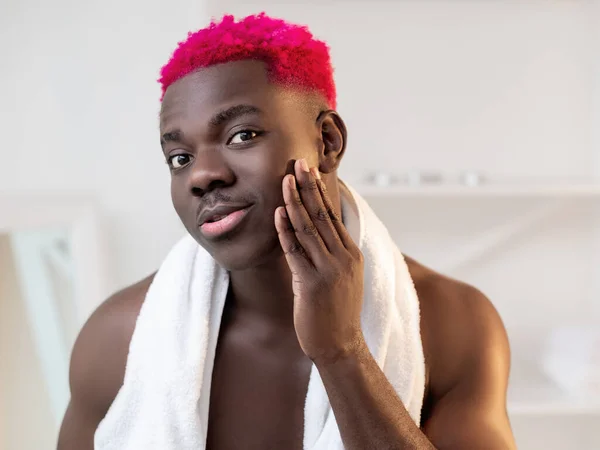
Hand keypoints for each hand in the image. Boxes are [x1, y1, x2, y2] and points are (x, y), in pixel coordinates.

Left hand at [274, 159, 365, 364]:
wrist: (341, 345)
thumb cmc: (336, 311)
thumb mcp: (340, 276)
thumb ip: (329, 252)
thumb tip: (312, 230)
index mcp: (350, 253)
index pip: (332, 214)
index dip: (318, 191)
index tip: (308, 170)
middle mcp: (342, 257)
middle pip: (322, 214)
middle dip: (308, 187)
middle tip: (298, 163)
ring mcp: (329, 270)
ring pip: (309, 228)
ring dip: (295, 202)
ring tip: (284, 180)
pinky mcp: (312, 283)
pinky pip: (296, 251)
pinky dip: (286, 231)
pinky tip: (278, 214)